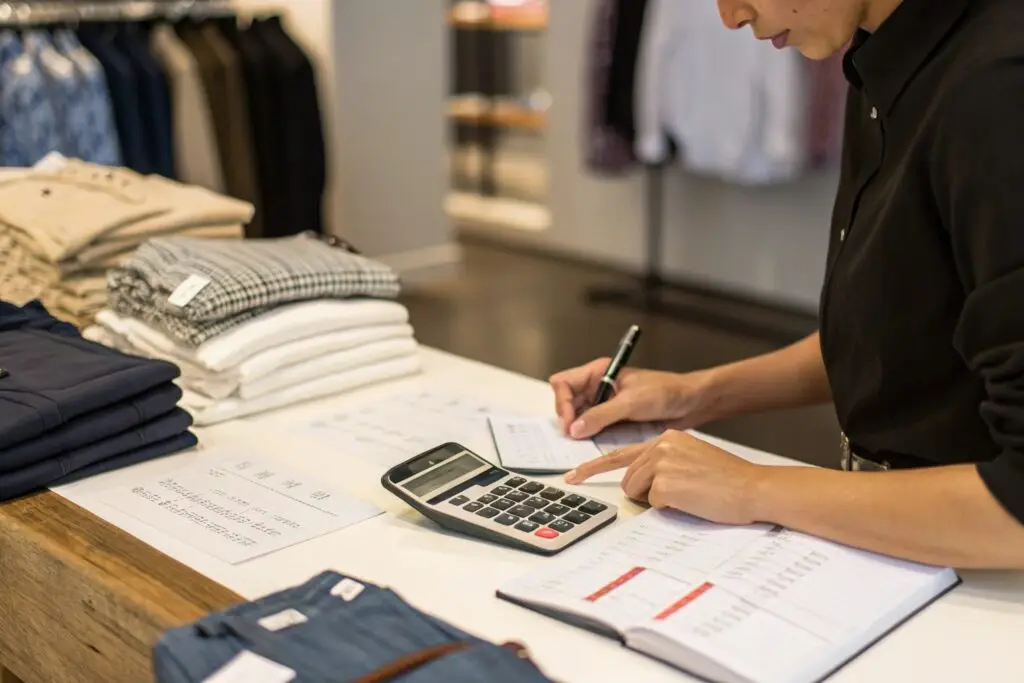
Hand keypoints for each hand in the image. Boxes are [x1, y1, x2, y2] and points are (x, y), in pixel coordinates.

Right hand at [548, 358, 716, 438]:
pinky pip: (594, 429)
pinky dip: (591, 437)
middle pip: (567, 401)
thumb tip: (575, 429)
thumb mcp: (631, 402)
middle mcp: (598, 387)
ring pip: (579, 417)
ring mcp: (605, 404)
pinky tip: (595, 444)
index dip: (563, 402)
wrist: (691, 403)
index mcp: (599, 372)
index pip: (564, 383)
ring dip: (579, 429)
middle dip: (568, 418)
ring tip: (583, 442)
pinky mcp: (614, 419)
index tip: (571, 423)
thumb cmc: (665, 392)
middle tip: (575, 436)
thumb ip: (602, 415)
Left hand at [564, 430, 765, 525]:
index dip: (594, 467)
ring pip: (635, 491)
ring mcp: (661, 463)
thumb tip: (643, 484)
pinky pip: (652, 504)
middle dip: (644, 493)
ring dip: (656, 500)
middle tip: (678, 494)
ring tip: (688, 494)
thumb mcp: (692, 460)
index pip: (621, 453)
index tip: (573, 476)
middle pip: (628, 478)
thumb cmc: (728, 480)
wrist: (753, 488)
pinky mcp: (665, 483)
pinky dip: (670, 508)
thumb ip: (665, 463)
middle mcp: (660, 445)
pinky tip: (692, 499)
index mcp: (666, 438)